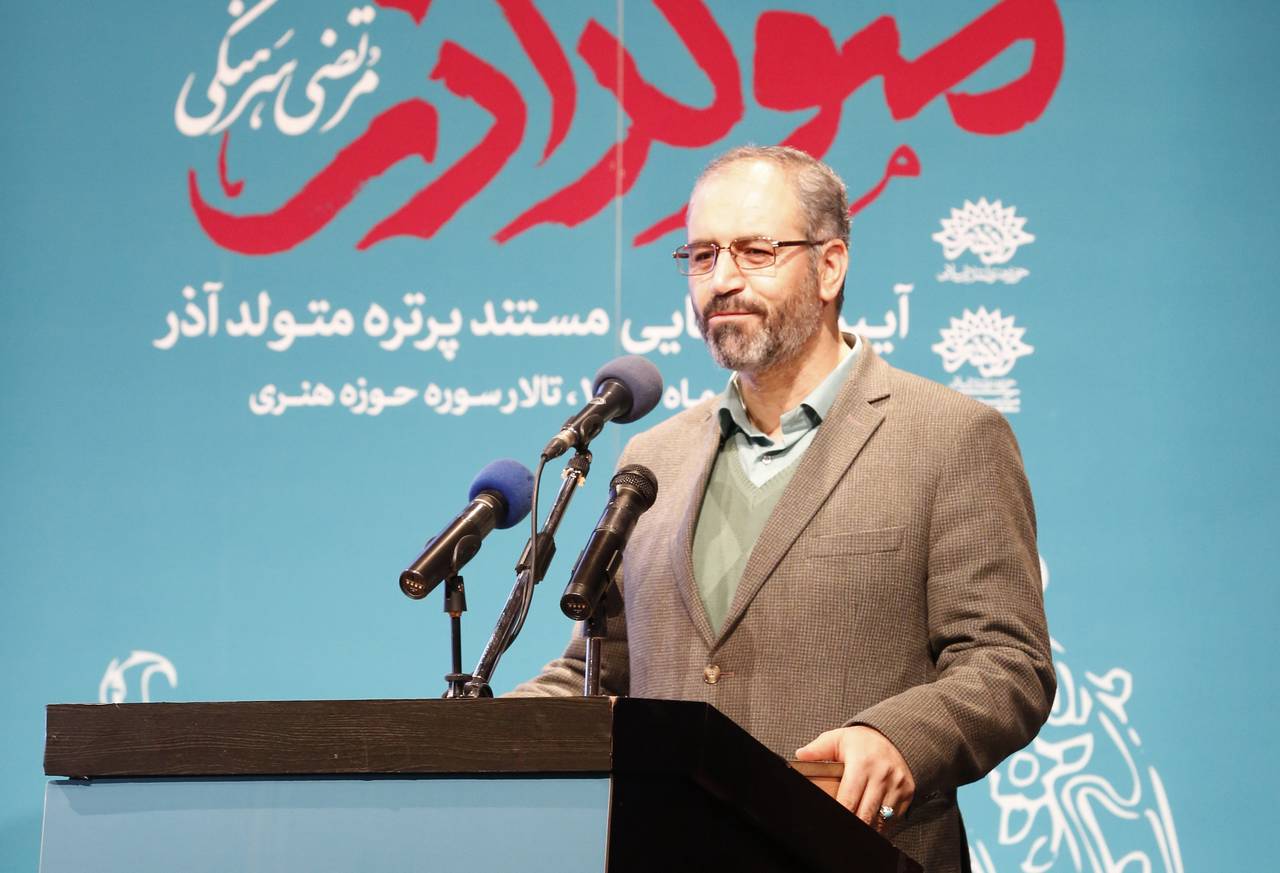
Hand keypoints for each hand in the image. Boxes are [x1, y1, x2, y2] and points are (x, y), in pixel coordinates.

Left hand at [795, 726, 914, 827]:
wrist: (892, 736)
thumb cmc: (861, 742)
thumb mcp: (837, 739)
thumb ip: (818, 749)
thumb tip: (800, 755)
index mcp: (862, 763)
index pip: (848, 800)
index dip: (840, 814)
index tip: (833, 820)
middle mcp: (882, 775)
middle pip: (865, 814)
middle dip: (853, 824)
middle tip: (843, 829)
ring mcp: (897, 785)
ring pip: (881, 820)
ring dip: (868, 826)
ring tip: (856, 825)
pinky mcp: (908, 792)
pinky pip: (894, 818)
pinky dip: (883, 823)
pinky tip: (871, 820)